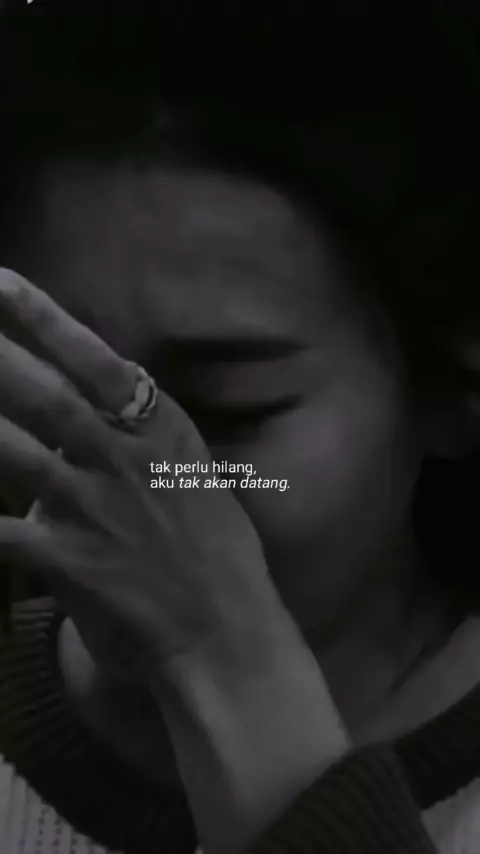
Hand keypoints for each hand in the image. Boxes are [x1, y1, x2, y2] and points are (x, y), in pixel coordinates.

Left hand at [0, 268, 271, 676]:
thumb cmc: (217, 550)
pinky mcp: (69, 562)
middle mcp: (123, 460)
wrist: (226, 629)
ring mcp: (93, 509)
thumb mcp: (192, 474)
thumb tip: (91, 413)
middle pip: (45, 397)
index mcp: (160, 433)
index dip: (46, 321)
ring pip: (14, 452)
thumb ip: (141, 438)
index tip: (3, 284)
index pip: (98, 363)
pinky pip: (3, 534)